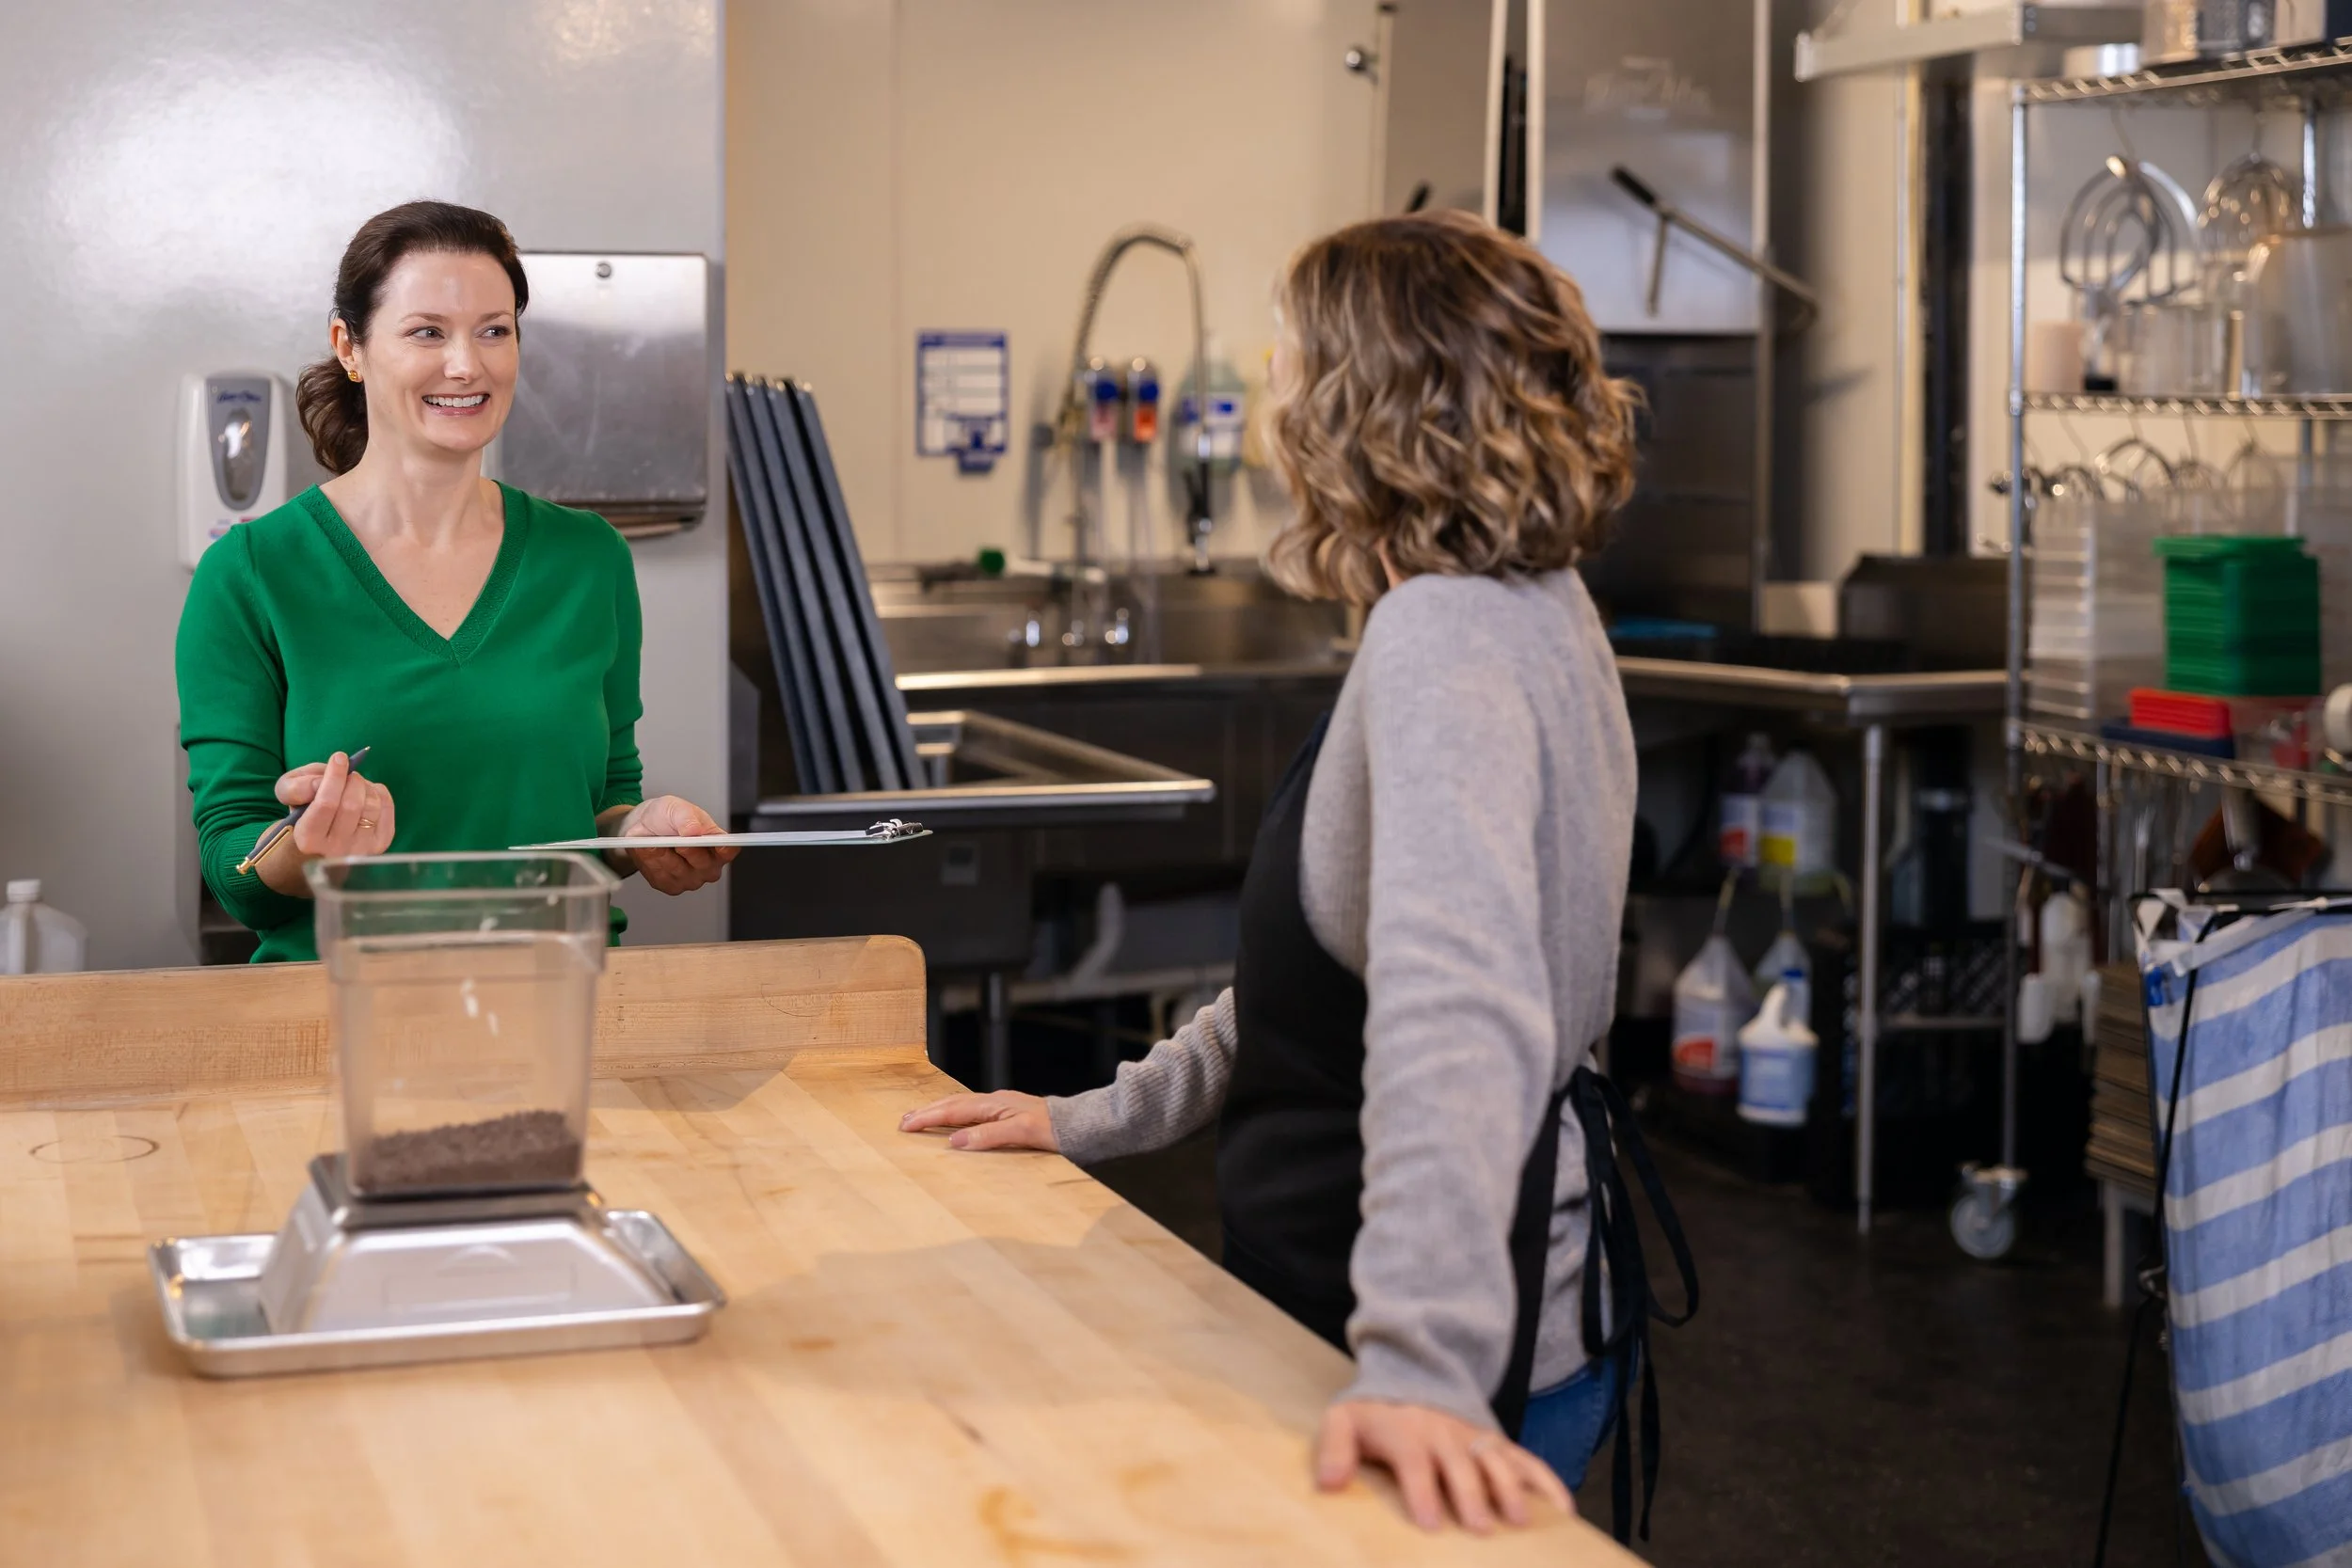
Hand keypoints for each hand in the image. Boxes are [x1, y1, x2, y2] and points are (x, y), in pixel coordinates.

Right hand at [277, 751, 395, 859]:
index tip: (339, 757)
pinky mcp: (379, 845)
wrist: (318, 843)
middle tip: (348, 773)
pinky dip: (379, 792)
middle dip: (352, 780)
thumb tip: (321, 783)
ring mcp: (360, 850)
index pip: (326, 804)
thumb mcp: (287, 797)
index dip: (334, 777)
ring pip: (372, 806)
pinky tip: (367, 792)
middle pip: (352, 804)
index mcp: (308, 840)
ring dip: (366, 786)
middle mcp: (335, 850)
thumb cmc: (302, 813)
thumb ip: (296, 787)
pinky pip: (387, 809)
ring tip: (355, 783)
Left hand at [616, 796, 738, 893]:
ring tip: (655, 842)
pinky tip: (649, 851)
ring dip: (663, 854)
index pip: (729, 850)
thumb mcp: (676, 808)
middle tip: (676, 840)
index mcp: (717, 844)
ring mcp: (690, 879)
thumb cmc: (665, 818)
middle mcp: (708, 866)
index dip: (726, 848)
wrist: (642, 827)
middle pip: (704, 865)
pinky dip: (651, 862)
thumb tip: (694, 831)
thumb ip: (687, 817)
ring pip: (678, 871)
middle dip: (688, 850)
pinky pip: (661, 878)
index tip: (720, 844)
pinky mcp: (671, 887)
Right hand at [898, 1091, 1058, 1151]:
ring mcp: (1000, 1107)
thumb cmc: (1053, 1129)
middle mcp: (994, 1102)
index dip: (927, 1118)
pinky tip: (953, 1121)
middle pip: (952, 1104)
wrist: (1078, 1124)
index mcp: (993, 1105)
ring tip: (920, 1117)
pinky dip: (954, 1115)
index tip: (906, 1125)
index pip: (952, 1111)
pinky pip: (972, 1111)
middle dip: (926, 1112)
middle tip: (903, 1121)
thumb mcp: (1021, 1133)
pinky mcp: (1007, 1113)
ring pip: (961, 1106)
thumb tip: (955, 1141)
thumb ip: (988, 1136)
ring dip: (938, 1111)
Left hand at [1315, 1399, 1570, 1533]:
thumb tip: (1328, 1483)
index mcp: (1406, 1433)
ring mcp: (1474, 1437)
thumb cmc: (1374, 1414)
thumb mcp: (1342, 1421)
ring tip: (1519, 1521)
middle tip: (1481, 1529)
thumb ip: (1333, 1449)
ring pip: (1496, 1460)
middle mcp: (1444, 1434)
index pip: (1414, 1461)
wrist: (1410, 1375)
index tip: (1431, 1523)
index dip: (1422, 1491)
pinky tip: (1564, 1509)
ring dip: (1509, 1489)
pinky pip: (1526, 1459)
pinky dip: (1547, 1481)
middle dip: (1472, 1495)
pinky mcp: (1496, 1443)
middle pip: (1461, 1465)